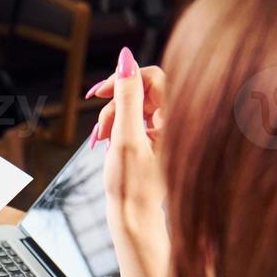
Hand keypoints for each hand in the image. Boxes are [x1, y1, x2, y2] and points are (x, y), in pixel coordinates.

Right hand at [90, 51, 167, 226]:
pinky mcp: (152, 139)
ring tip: (101, 141)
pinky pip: (132, 120)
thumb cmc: (132, 186)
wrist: (133, 217)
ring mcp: (163, 130)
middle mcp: (173, 121)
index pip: (153, 76)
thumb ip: (127, 96)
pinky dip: (116, 128)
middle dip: (114, 106)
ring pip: (133, 106)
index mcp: (176, 118)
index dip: (125, 78)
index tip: (100, 92)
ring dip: (112, 118)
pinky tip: (107, 143)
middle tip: (101, 130)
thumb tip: (126, 59)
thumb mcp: (125, 137)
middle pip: (140, 91)